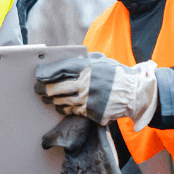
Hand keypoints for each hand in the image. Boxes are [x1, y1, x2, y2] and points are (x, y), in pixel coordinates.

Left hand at [36, 53, 158, 129]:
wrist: (135, 93)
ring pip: (62, 101)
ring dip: (52, 100)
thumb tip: (64, 64)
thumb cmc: (117, 75)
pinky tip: (60, 107)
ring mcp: (87, 99)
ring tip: (47, 98)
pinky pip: (72, 111)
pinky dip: (64, 108)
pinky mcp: (91, 112)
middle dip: (44, 89)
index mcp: (88, 68)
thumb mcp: (102, 62)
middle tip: (38, 89)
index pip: (60, 69)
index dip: (47, 72)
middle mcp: (85, 83)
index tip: (38, 75)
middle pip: (57, 88)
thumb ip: (84, 62)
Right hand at [41, 115, 120, 173]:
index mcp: (72, 160)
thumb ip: (51, 141)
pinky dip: (113, 171)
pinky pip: (111, 163)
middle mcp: (85, 162)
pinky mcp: (108, 151)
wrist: (88, 113)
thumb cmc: (73, 123)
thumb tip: (45, 146)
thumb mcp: (59, 133)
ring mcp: (98, 158)